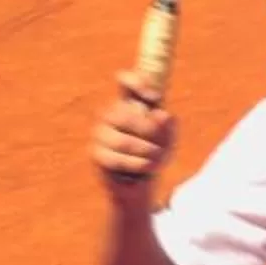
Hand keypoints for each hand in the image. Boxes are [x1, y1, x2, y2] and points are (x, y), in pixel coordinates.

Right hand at [93, 76, 175, 196]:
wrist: (142, 182)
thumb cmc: (155, 153)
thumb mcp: (169, 137)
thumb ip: (168, 125)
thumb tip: (161, 114)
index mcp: (129, 103)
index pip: (125, 82)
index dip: (136, 82)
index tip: (155, 97)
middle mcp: (111, 113)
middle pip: (126, 115)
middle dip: (150, 132)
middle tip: (163, 147)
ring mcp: (101, 133)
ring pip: (123, 140)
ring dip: (146, 151)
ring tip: (158, 159)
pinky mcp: (96, 153)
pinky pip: (117, 158)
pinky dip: (136, 164)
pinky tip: (147, 166)